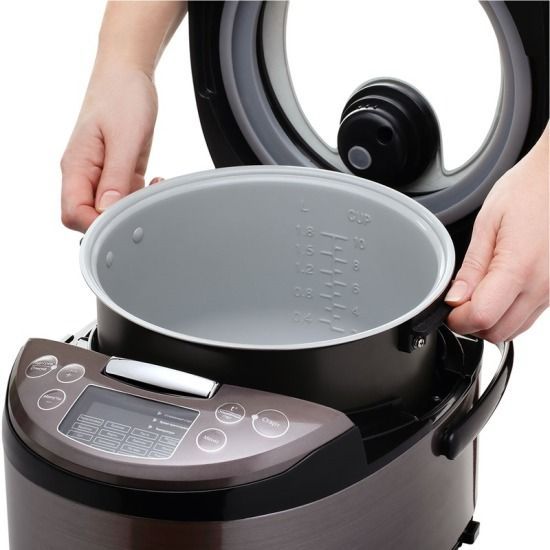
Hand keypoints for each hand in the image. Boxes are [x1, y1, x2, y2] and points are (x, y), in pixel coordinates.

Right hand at [60, 63, 157, 231]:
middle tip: (144, 204)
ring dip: (135, 207)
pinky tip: (156, 183)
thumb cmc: (121, 96)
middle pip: (90, 217)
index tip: (124, 220)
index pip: (73, 213)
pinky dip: (143, 196)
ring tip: (155, 188)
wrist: (129, 75)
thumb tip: (107, 211)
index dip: (96, 225)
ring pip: (110, 210)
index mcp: (76, 167)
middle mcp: (86, 175)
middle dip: (118, 218)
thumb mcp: (125, 137)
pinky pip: (126, 197)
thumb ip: (116, 177)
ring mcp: (101, 175)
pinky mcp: (118, 172)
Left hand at [445, 128, 548, 342]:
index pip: (482, 317)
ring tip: (477, 291)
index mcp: (520, 267)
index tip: (447, 307)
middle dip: (471, 323)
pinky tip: (498, 290)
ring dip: (490, 320)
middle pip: (498, 332)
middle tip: (458, 301)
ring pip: (514, 329)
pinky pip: (529, 316)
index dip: (457, 318)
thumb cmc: (528, 191)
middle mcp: (543, 285)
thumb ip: (471, 267)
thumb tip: (455, 299)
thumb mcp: (487, 223)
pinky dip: (508, 313)